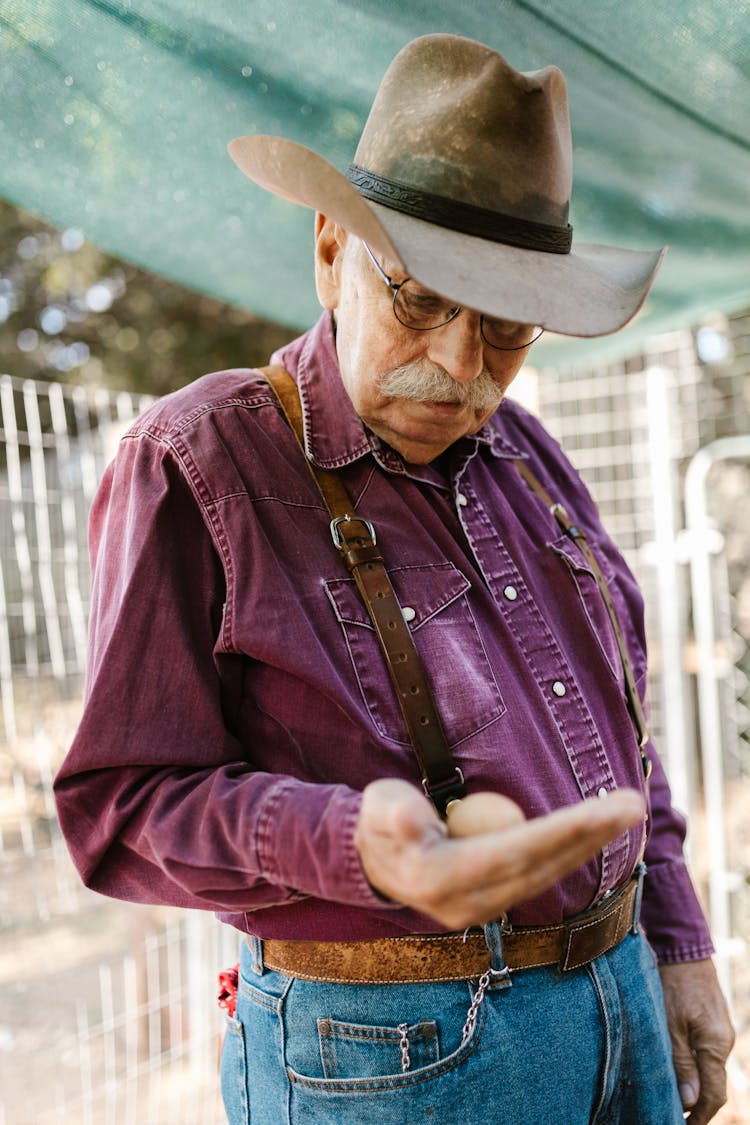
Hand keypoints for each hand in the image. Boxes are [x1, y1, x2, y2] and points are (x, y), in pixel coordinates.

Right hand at [354, 778, 644, 929]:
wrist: (365, 861)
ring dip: (588, 844)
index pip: (516, 851)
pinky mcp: (490, 903)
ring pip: (547, 874)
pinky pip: (538, 877)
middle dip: (591, 835)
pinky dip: (568, 853)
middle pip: (542, 866)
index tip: (603, 810)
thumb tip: (411, 820)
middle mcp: (468, 902)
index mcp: (442, 877)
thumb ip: (395, 813)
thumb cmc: (376, 822)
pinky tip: (593, 831)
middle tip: (633, 804)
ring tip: (625, 811)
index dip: (563, 831)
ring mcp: (482, 908)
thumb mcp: (377, 808)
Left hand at [659, 959, 734, 1122]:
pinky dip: (694, 1064)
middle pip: (712, 1085)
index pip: (713, 1095)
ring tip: (669, 1092)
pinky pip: (706, 1052)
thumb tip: (690, 1102)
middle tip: (671, 1113)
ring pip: (709, 1068)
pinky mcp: (713, 1022)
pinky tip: (676, 1065)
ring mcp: (721, 1031)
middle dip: (694, 1104)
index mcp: (716, 1046)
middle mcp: (724, 1042)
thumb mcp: (670, 1025)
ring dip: (693, 1083)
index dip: (699, 1116)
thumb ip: (681, 1063)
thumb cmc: (673, 984)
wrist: (684, 948)